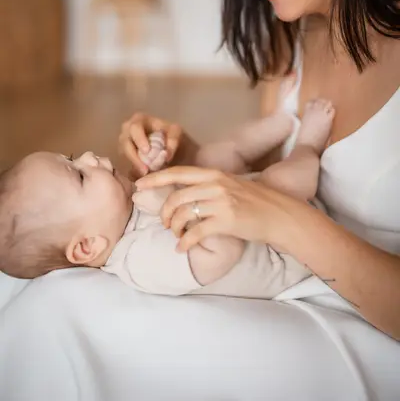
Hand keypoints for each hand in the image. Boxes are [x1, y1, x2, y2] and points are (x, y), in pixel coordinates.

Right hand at [119, 113, 197, 176]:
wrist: (170, 144)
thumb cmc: (171, 134)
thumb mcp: (176, 132)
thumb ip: (173, 140)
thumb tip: (166, 155)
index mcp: (139, 120)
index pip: (135, 128)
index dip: (139, 139)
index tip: (147, 151)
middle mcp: (128, 131)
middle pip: (125, 142)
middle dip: (134, 157)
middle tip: (145, 169)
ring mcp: (125, 144)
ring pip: (123, 155)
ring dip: (134, 165)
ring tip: (146, 174)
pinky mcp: (126, 157)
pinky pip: (126, 164)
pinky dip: (134, 170)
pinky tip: (143, 176)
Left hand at [136, 166, 290, 251]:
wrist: (280, 215)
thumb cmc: (256, 201)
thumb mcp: (231, 185)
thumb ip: (209, 186)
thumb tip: (185, 192)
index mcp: (214, 174)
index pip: (178, 172)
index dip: (156, 178)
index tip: (140, 184)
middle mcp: (215, 185)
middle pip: (176, 196)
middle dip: (164, 212)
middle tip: (165, 224)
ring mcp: (220, 203)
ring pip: (182, 214)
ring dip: (174, 228)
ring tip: (177, 236)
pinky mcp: (225, 221)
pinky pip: (195, 233)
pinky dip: (184, 243)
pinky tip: (181, 249)